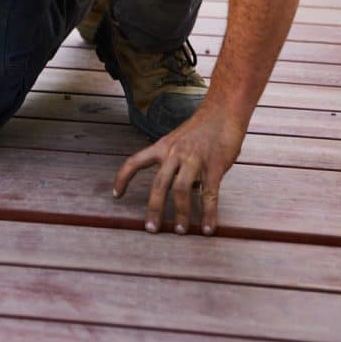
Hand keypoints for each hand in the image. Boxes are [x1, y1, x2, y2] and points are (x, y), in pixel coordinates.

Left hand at [113, 106, 245, 234]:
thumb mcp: (181, 140)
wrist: (223, 110)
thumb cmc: (202, 127)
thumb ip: (176, 162)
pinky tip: (208, 229)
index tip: (116, 195)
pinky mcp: (214, 166)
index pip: (135, 161)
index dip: (123, 178)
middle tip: (150, 229)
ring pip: (180, 190)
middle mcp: (175, 153)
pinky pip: (209, 194)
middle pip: (159, 183)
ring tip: (180, 231)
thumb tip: (180, 189)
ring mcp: (194, 159)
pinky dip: (209, 214)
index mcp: (163, 146)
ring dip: (180, 213)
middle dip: (153, 208)